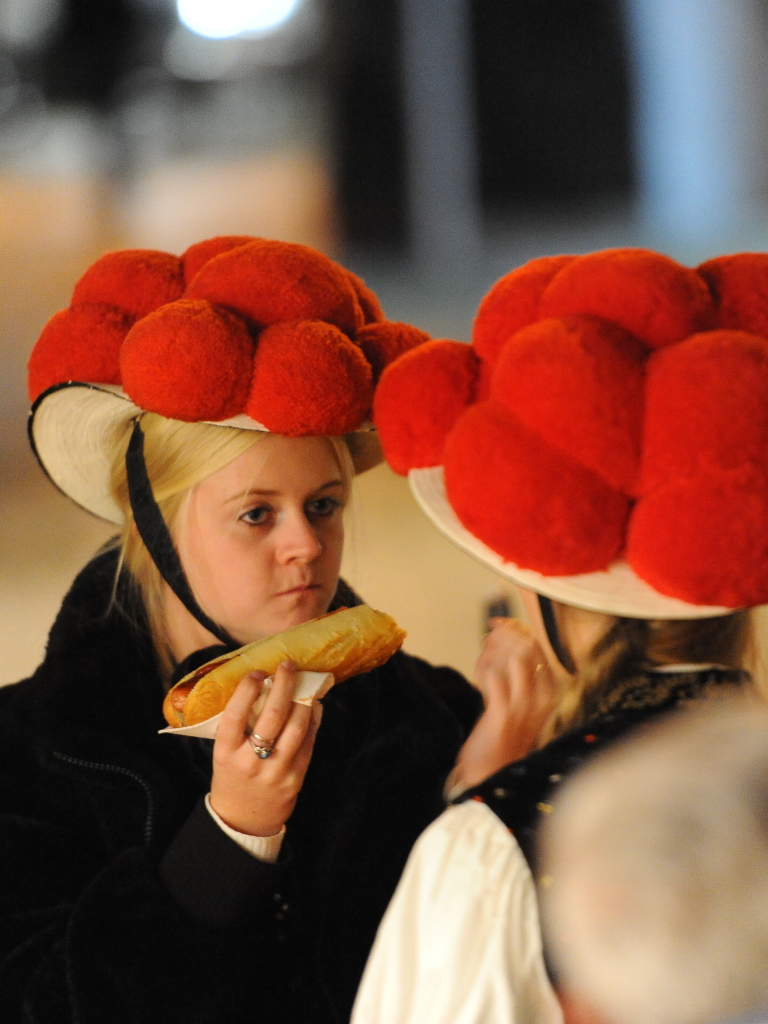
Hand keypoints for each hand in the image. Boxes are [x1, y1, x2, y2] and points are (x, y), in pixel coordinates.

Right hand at [209, 661, 321, 836]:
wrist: (243, 820)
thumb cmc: (232, 776)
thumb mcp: (225, 753)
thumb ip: (239, 727)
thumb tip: (264, 686)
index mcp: (225, 753)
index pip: (235, 716)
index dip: (247, 691)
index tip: (257, 672)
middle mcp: (250, 762)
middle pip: (272, 716)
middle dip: (283, 685)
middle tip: (288, 666)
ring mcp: (275, 771)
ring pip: (296, 728)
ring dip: (303, 700)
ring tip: (305, 682)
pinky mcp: (295, 778)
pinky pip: (308, 743)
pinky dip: (313, 720)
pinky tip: (314, 706)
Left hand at [450, 619, 558, 792]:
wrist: (491, 772)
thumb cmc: (503, 734)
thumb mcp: (519, 702)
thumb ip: (515, 672)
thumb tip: (503, 635)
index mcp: (551, 693)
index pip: (539, 648)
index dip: (517, 630)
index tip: (498, 624)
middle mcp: (543, 698)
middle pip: (529, 647)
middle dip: (505, 635)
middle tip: (487, 637)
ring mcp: (524, 706)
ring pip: (515, 657)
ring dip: (494, 650)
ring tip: (483, 654)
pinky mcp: (502, 714)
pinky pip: (493, 676)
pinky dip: (482, 668)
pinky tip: (477, 675)